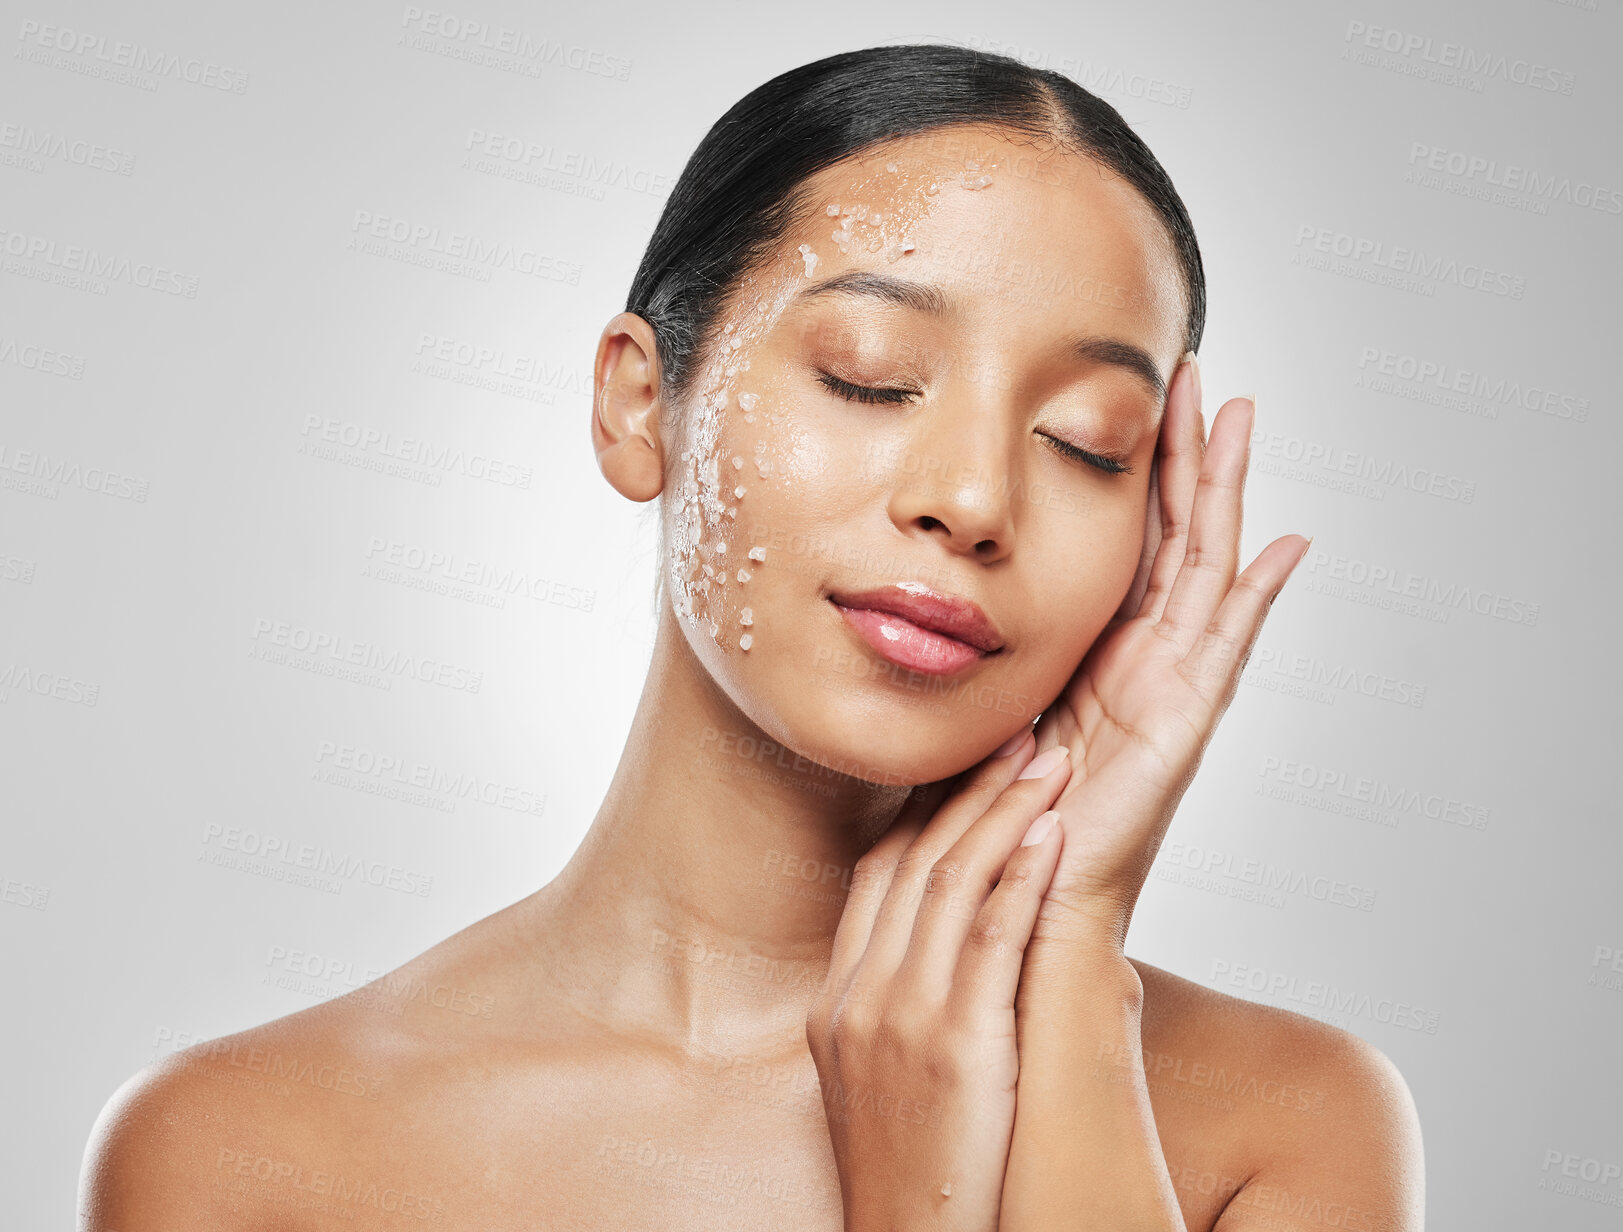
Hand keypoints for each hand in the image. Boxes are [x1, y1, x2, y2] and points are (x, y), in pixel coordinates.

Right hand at [806, 733, 1073, 1231]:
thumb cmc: (910, 1171)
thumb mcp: (877, 1078)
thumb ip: (899, 1005)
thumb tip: (952, 952)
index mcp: (836, 1000)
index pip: (875, 875)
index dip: (922, 811)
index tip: (964, 765)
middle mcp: (858, 996)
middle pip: (912, 862)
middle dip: (968, 790)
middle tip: (1016, 732)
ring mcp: (900, 1018)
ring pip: (951, 883)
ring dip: (1004, 812)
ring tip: (1048, 760)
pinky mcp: (953, 1044)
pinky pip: (990, 937)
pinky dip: (1022, 876)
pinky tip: (1052, 834)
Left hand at [1025, 359, 1310, 955]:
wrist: (1016, 895)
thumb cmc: (991, 811)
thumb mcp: (982, 702)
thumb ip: (981, 653)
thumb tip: (935, 599)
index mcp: (1096, 649)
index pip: (1126, 540)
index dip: (1136, 472)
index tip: (1134, 398)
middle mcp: (1142, 658)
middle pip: (1173, 535)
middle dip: (1184, 455)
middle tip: (1193, 376)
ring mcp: (1172, 686)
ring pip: (1204, 565)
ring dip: (1221, 491)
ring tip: (1238, 417)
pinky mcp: (1186, 722)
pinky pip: (1227, 645)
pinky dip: (1258, 596)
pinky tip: (1288, 545)